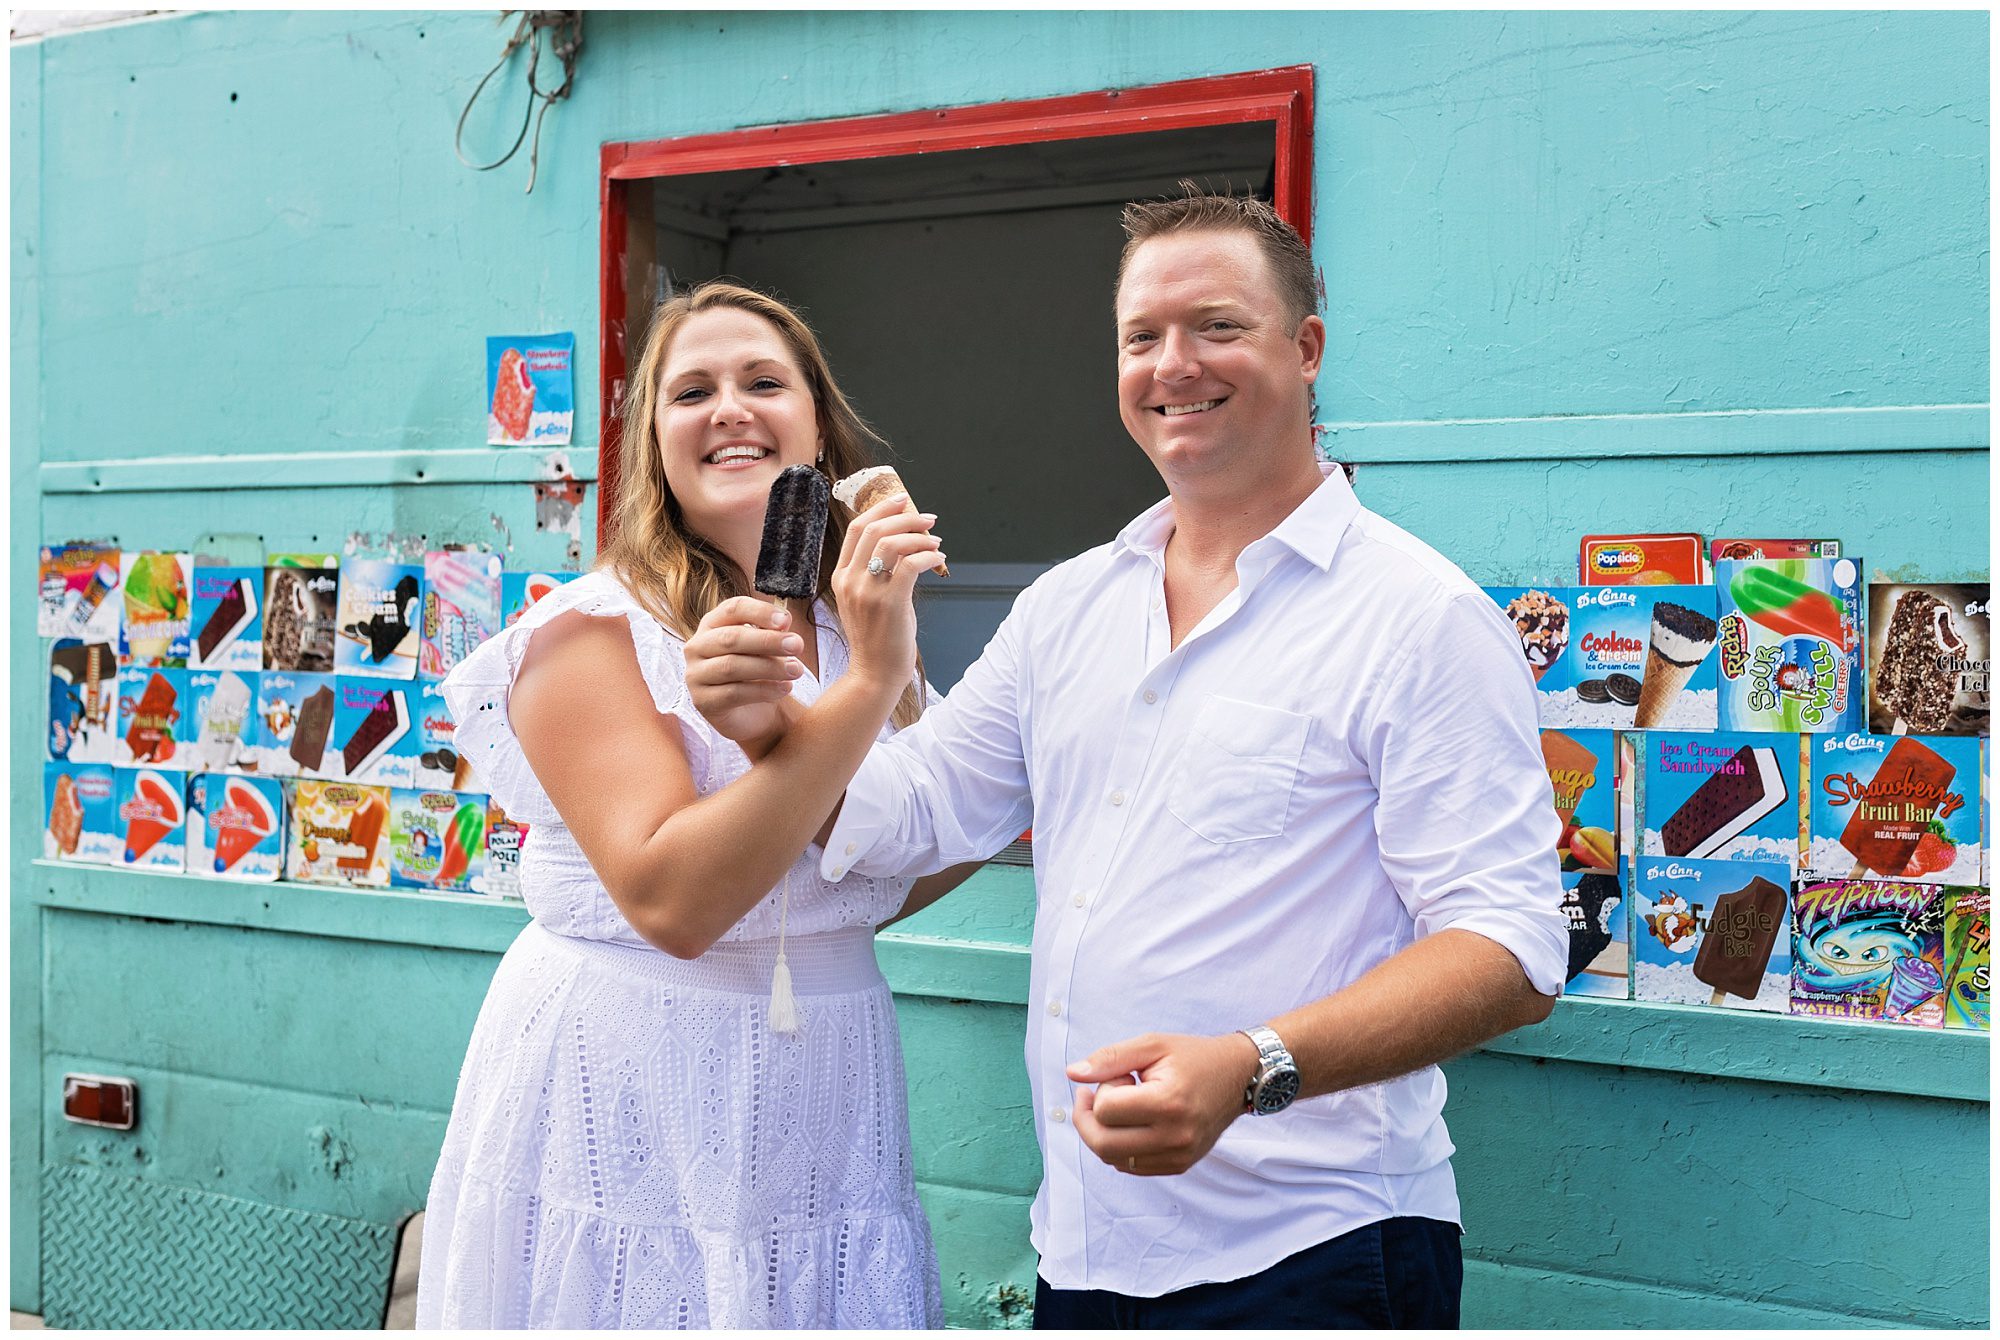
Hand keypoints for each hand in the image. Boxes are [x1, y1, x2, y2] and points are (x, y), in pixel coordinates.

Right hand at [685, 596, 806, 757]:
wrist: (753, 714)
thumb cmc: (759, 672)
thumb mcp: (768, 648)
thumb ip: (773, 632)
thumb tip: (784, 621)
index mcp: (713, 624)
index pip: (733, 609)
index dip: (760, 612)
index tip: (786, 620)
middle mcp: (698, 646)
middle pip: (731, 638)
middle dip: (768, 640)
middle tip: (797, 645)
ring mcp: (696, 675)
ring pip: (732, 666)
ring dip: (769, 667)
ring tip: (796, 670)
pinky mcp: (703, 702)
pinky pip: (733, 693)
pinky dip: (763, 690)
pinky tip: (784, 689)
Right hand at [830, 492, 945, 694]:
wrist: (875, 673)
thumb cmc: (878, 637)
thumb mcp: (868, 599)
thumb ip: (878, 572)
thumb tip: (905, 544)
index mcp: (840, 576)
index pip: (855, 529)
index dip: (880, 510)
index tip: (902, 500)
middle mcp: (849, 581)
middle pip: (873, 530)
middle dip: (905, 517)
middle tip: (928, 519)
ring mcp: (867, 592)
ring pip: (891, 544)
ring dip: (919, 536)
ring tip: (936, 541)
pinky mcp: (889, 603)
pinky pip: (910, 565)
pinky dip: (928, 556)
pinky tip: (938, 560)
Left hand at [1068, 1031, 1257, 1175]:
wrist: (1238, 1076)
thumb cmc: (1193, 1056)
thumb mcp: (1152, 1045)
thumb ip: (1110, 1058)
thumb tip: (1072, 1074)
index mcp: (1168, 1103)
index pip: (1105, 1111)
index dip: (1102, 1091)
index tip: (1121, 1077)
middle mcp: (1175, 1136)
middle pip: (1102, 1144)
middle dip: (1087, 1118)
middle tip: (1095, 1095)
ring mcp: (1179, 1155)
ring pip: (1113, 1160)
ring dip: (1104, 1133)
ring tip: (1123, 1107)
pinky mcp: (1180, 1165)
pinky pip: (1131, 1168)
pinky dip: (1120, 1148)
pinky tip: (1132, 1124)